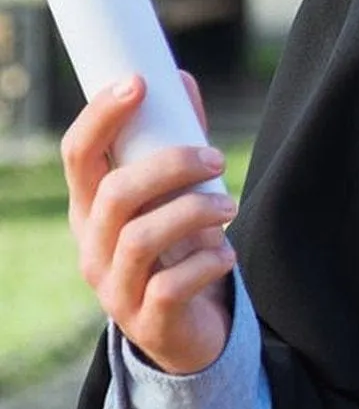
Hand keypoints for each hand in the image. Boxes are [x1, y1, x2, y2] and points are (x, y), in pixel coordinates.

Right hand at [63, 73, 237, 375]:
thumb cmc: (176, 246)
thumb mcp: (170, 194)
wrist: (183, 329)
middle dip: (171, 166)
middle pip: (115, 194)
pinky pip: (171, 286)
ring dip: (196, 211)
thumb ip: (175, 141)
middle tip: (216, 158)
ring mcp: (115, 286)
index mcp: (91, 208)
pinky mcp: (147, 320)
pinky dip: (208, 261)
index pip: (78, 155)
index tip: (139, 82)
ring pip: (142, 238)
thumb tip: (180, 79)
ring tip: (231, 205)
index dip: (102, 116)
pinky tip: (226, 253)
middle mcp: (91, 246)